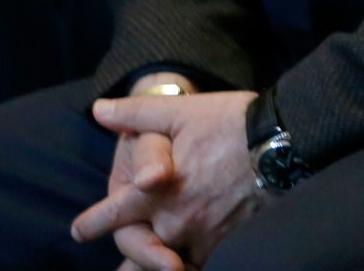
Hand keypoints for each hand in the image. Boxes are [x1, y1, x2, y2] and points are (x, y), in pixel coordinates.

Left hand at [72, 89, 262, 270]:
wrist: (284, 141)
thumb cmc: (231, 124)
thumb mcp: (181, 112)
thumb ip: (136, 114)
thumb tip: (99, 108)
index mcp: (153, 194)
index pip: (111, 216)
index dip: (92, 224)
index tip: (79, 231)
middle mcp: (173, 222)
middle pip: (139, 253)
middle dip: (131, 259)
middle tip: (122, 269)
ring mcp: (202, 237)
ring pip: (172, 263)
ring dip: (164, 264)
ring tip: (162, 266)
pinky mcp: (229, 242)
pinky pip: (205, 262)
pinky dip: (195, 262)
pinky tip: (192, 261)